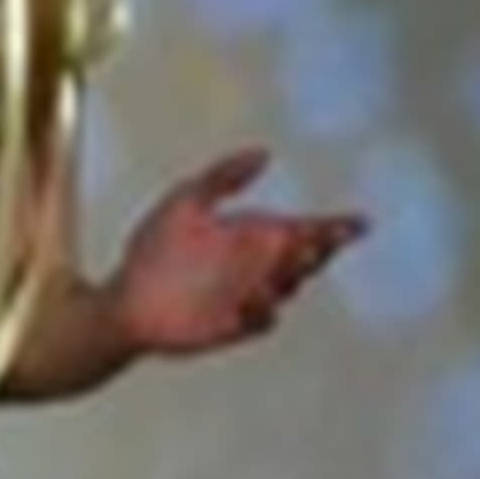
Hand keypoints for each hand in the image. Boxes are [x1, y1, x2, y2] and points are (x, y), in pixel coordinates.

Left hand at [106, 145, 365, 357]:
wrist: (124, 301)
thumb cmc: (152, 251)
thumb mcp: (185, 200)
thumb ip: (223, 175)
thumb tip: (263, 152)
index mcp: (254, 234)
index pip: (305, 229)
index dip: (334, 227)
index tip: (356, 224)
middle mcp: (259, 266)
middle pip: (309, 258)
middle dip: (316, 249)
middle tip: (307, 241)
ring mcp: (250, 297)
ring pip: (291, 285)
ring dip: (289, 275)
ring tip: (277, 264)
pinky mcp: (237, 326)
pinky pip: (265, 319)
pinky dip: (264, 308)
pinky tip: (251, 297)